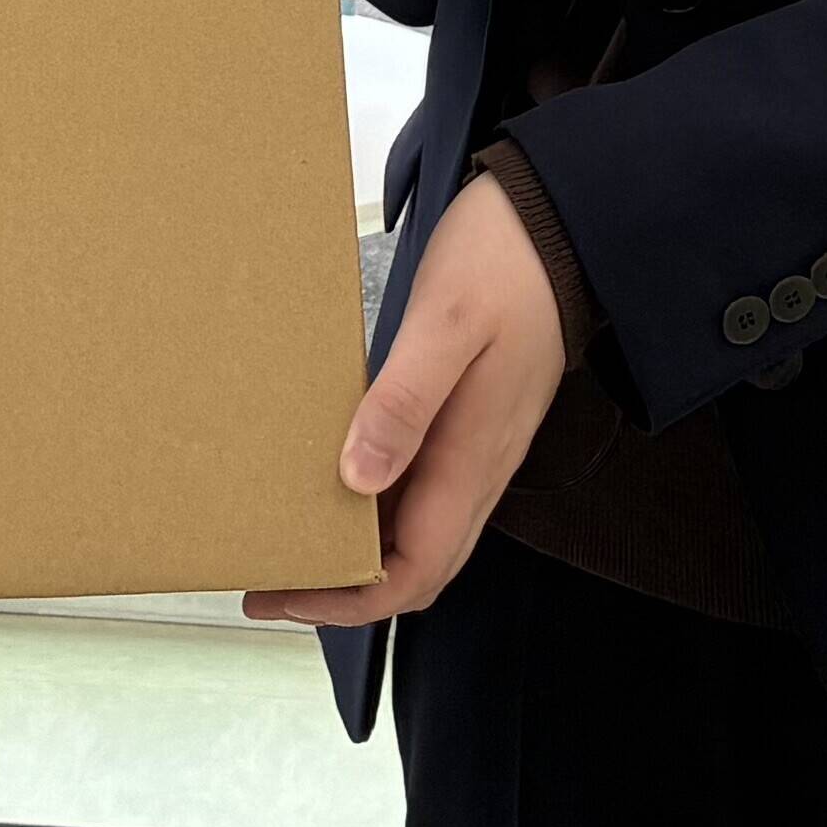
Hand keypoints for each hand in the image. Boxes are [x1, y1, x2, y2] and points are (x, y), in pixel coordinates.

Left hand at [245, 174, 563, 629]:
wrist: (557, 226)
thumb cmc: (503, 264)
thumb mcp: (445, 324)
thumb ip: (404, 402)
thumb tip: (358, 479)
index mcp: (472, 457)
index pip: (417, 570)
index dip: (353, 600)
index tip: (287, 594)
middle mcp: (478, 468)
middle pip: (415, 567)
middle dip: (343, 589)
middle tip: (269, 581)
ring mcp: (477, 449)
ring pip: (417, 532)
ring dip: (356, 551)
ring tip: (287, 538)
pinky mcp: (469, 424)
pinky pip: (421, 488)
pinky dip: (373, 503)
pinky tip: (328, 479)